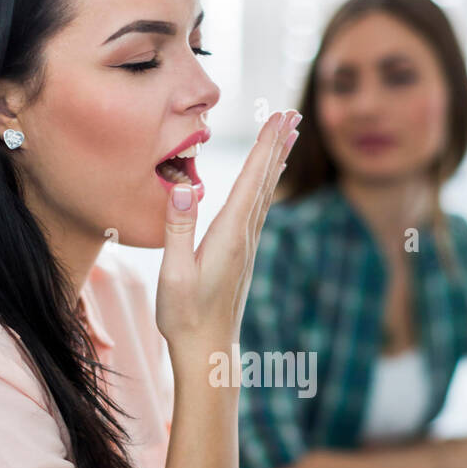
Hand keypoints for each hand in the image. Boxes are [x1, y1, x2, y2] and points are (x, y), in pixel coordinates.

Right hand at [155, 110, 300, 361]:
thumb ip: (179, 228)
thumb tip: (185, 186)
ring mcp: (245, 248)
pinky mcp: (240, 257)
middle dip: (276, 145)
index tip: (279, 117)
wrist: (208, 353)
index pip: (251, 181)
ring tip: (285, 137)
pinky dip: (264, 186)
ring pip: (264, 195)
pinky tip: (266, 183)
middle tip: (292, 114)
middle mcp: (243, 238)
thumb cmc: (185, 317)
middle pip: (265, 182)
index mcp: (229, 236)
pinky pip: (257, 210)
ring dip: (274, 163)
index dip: (264, 146)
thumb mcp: (174, 274)